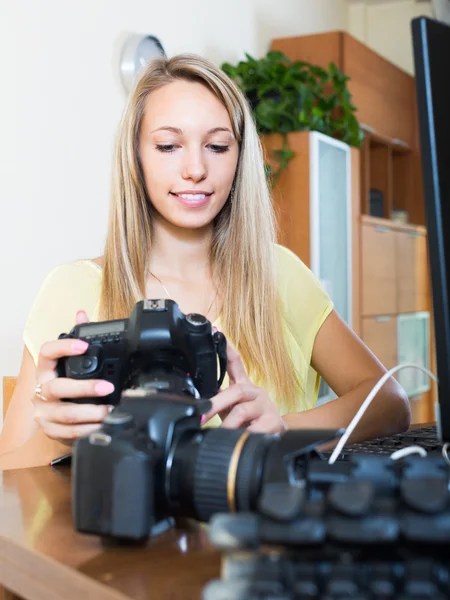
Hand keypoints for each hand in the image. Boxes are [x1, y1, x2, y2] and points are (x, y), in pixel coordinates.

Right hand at [32, 310, 113, 445]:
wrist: (51, 415)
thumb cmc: (64, 383)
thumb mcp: (70, 362)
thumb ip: (77, 337)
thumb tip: (82, 314)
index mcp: (45, 369)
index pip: (47, 352)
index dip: (64, 347)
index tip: (84, 346)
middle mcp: (41, 390)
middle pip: (57, 388)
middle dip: (85, 388)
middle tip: (108, 387)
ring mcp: (43, 411)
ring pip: (65, 413)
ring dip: (90, 412)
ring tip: (109, 409)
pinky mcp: (50, 430)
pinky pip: (68, 432)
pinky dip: (87, 429)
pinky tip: (102, 425)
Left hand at [203, 342, 285, 433]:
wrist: (276, 438)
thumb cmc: (249, 421)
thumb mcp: (231, 409)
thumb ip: (217, 400)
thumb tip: (195, 396)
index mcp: (245, 387)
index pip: (236, 363)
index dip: (227, 348)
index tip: (217, 332)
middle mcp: (256, 392)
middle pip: (235, 390)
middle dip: (216, 403)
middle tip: (202, 416)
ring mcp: (266, 406)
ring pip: (242, 410)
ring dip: (227, 424)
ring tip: (220, 433)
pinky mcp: (273, 422)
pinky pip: (254, 428)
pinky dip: (243, 434)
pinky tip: (239, 438)